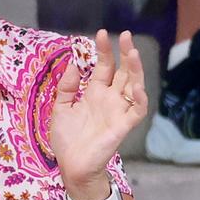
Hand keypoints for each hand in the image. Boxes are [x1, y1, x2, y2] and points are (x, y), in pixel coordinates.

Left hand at [52, 29, 146, 198]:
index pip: (104, 67)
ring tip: (133, 52)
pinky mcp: (124, 125)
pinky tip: (135, 86)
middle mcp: (110, 98)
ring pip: (133, 85)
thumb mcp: (60, 108)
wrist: (72, 165)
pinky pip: (137, 109)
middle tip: (126, 35)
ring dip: (135, 70)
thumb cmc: (67, 139)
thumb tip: (74, 64)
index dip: (104, 51)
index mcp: (95, 93)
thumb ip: (67, 87)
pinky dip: (138, 98)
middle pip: (122, 71)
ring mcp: (119, 110)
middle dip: (125, 53)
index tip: (100, 34)